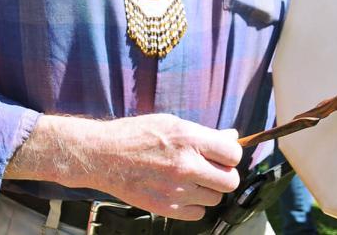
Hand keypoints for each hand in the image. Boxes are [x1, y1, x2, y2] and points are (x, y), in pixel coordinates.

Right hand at [11, 114, 242, 220]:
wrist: (103, 155)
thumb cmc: (136, 135)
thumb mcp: (172, 123)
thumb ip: (205, 133)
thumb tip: (232, 137)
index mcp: (189, 139)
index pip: (233, 154)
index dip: (231, 155)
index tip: (223, 156)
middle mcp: (185, 165)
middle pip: (230, 181)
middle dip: (224, 175)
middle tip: (211, 170)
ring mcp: (175, 189)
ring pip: (215, 199)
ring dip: (208, 190)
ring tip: (192, 180)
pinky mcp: (165, 208)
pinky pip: (197, 213)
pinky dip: (194, 205)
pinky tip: (181, 192)